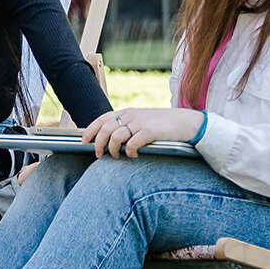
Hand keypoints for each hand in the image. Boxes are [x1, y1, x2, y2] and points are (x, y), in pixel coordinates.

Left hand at [81, 107, 205, 158]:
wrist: (185, 122)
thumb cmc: (162, 124)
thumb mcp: (142, 120)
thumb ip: (127, 125)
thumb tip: (109, 139)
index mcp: (127, 112)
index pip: (102, 119)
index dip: (90, 130)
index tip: (84, 141)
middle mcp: (131, 116)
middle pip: (105, 129)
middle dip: (98, 143)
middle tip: (98, 154)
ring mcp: (140, 123)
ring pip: (115, 137)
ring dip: (112, 150)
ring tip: (116, 156)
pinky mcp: (150, 132)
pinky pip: (131, 144)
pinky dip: (129, 152)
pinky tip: (133, 156)